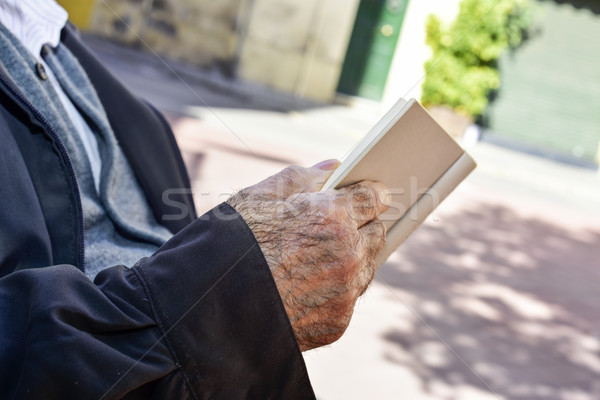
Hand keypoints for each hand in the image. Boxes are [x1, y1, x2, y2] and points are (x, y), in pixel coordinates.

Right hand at [227, 160, 389, 350]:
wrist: (209, 307)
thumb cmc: (229, 245)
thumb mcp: (257, 197)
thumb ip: (301, 177)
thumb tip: (332, 167)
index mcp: (331, 215)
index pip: (374, 197)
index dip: (369, 193)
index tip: (366, 194)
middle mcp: (347, 253)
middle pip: (377, 231)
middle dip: (361, 225)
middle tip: (332, 227)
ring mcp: (345, 291)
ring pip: (367, 266)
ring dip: (352, 258)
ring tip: (314, 258)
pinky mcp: (338, 322)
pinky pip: (348, 298)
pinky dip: (335, 291)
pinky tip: (305, 288)